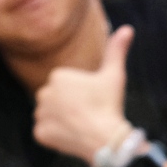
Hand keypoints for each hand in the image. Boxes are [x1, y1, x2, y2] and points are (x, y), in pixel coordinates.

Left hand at [33, 25, 134, 165]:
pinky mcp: (39, 133)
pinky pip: (44, 132)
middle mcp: (43, 93)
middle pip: (54, 99)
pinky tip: (71, 136)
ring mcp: (40, 114)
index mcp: (57, 76)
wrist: (104, 139)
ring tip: (79, 124)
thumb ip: (116, 50)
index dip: (79, 93)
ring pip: (48, 115)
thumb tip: (127, 28)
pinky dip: (55, 135)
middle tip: (86, 113)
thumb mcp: (114, 75)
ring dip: (60, 119)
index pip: (64, 84)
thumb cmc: (109, 105)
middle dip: (66, 105)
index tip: (91, 100)